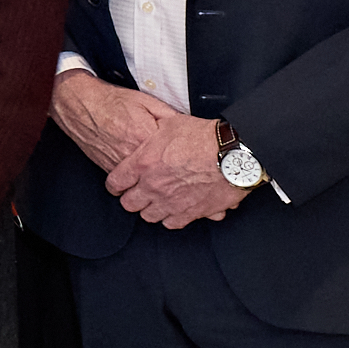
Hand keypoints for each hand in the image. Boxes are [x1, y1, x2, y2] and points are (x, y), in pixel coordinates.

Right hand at [52, 70, 202, 198]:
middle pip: (158, 177)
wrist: (82, 105)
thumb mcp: (147, 102)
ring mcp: (118, 164)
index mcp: (144, 137)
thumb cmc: (113, 102)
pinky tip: (151, 188)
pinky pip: (127, 184)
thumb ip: (168, 117)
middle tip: (194, 188)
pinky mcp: (107, 168)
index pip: (171, 156)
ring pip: (141, 185)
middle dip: (177, 184)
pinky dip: (138, 187)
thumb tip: (187, 127)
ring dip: (158, 190)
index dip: (188, 163)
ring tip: (176, 194)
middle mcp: (130, 154)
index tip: (199, 166)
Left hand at [117, 143, 254, 230]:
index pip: (115, 183)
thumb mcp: (169, 124)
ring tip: (157, 201)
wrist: (233, 153)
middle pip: (129, 204)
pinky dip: (171, 217)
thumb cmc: (204, 137)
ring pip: (148, 216)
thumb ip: (152, 133)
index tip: (119, 184)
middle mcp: (153, 186)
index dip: (116, 184)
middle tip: (138, 192)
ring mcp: (170, 202)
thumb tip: (148, 131)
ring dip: (150, 209)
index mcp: (143, 164)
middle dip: (131, 198)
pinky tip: (175, 208)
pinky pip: (171, 223)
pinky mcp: (190, 213)